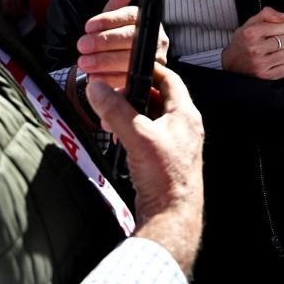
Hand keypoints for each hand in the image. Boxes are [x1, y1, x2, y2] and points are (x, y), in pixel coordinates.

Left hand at [76, 0, 169, 88]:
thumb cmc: (116, 37)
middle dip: (103, 42)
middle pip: (131, 39)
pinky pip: (130, 81)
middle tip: (81, 45)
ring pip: (129, 61)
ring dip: (103, 62)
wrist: (118, 68)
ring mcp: (155, 62)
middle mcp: (157, 39)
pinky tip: (95, 79)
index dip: (108, 21)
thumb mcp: (115, 14)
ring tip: (83, 63)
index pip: (130, 16)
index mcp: (149, 19)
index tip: (87, 26)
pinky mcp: (148, 81)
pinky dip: (110, 80)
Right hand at [88, 65, 203, 274]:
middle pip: (157, 98)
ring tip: (110, 119)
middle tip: (112, 96)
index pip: (169, 79)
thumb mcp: (137, 136)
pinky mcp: (166, 160)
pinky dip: (133, 132)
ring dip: (130, 115)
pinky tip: (118, 138)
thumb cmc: (165, 178)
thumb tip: (98, 88)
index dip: (148, 69)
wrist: (171, 217)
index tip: (128, 66)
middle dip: (132, 95)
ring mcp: (176, 144)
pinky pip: (148, 136)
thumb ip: (116, 110)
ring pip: (151, 118)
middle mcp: (184, 127)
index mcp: (186, 115)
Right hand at [221, 7, 283, 79]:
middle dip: (283, 40)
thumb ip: (268, 14)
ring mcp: (260, 64)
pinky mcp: (264, 76)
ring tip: (275, 53)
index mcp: (251, 33)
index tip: (271, 33)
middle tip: (272, 44)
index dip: (278, 28)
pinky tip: (276, 63)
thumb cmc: (244, 41)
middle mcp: (255, 49)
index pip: (282, 26)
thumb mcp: (250, 23)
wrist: (231, 62)